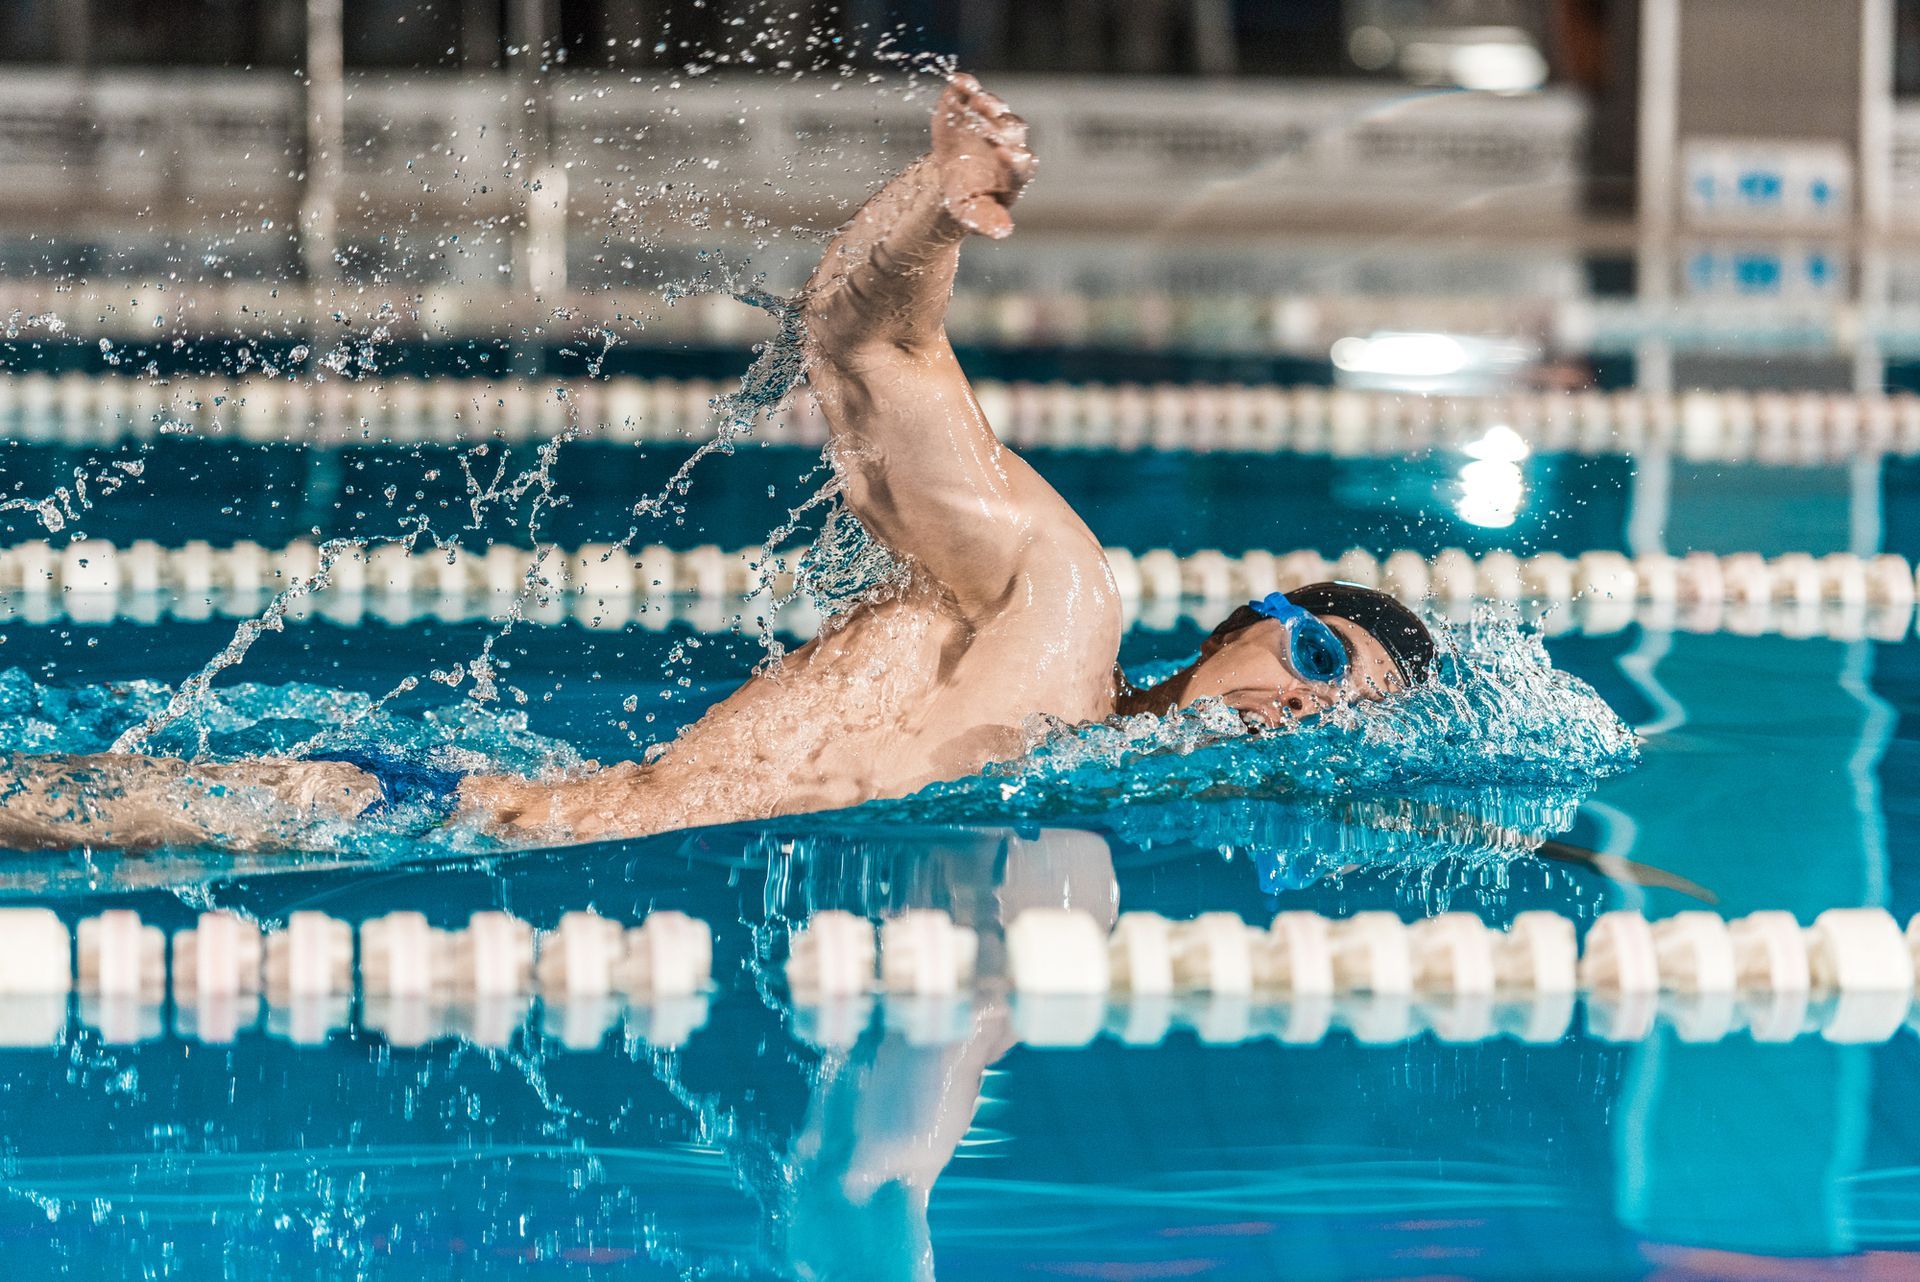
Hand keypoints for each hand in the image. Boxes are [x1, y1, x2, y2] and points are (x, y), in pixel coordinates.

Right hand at [930, 74, 1035, 239]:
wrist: (948, 179)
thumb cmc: (968, 200)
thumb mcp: (975, 215)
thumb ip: (988, 221)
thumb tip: (1002, 232)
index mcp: (1015, 170)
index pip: (1023, 163)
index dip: (1016, 159)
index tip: (1007, 155)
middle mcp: (1008, 140)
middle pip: (1013, 130)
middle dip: (1003, 126)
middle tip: (992, 124)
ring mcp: (989, 119)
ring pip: (995, 108)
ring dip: (987, 102)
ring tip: (976, 99)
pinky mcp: (968, 105)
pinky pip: (970, 92)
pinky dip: (964, 86)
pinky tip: (957, 81)